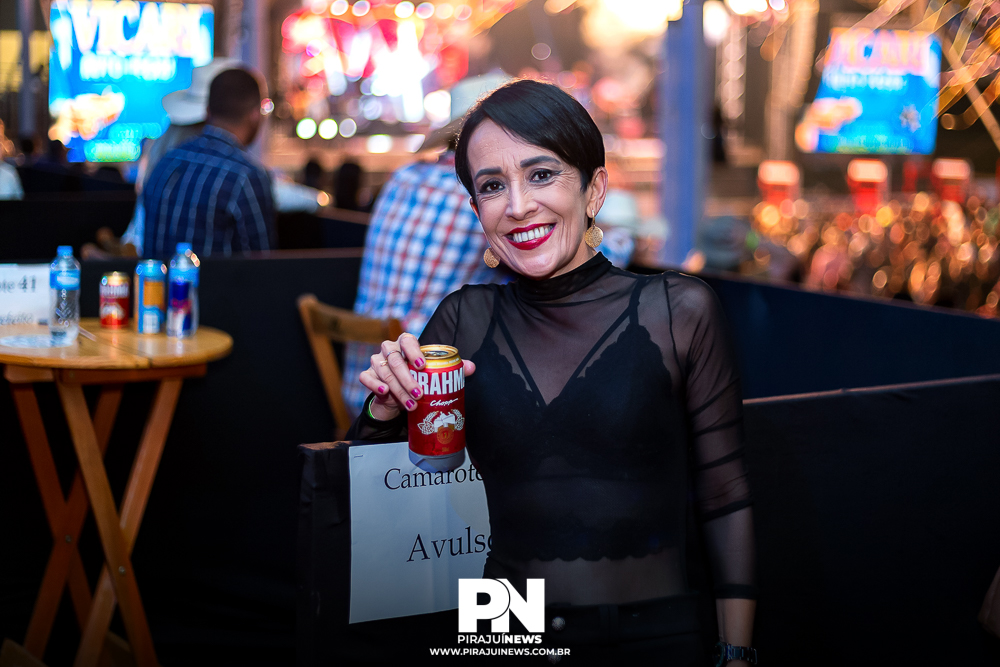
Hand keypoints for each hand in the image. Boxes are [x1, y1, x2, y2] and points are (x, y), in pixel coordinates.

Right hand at [359, 333, 475, 420]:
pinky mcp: (368, 375)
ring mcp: (376, 362)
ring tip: (411, 404)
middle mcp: (389, 350)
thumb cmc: (417, 379)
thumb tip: (472, 367)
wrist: (397, 396)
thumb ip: (452, 369)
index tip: (422, 366)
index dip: (414, 351)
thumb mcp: (434, 374)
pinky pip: (366, 377)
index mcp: (405, 344)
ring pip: (384, 371)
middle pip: (395, 359)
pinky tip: (385, 392)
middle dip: (408, 379)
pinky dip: (375, 384)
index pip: (407, 340)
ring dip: (398, 388)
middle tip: (420, 394)